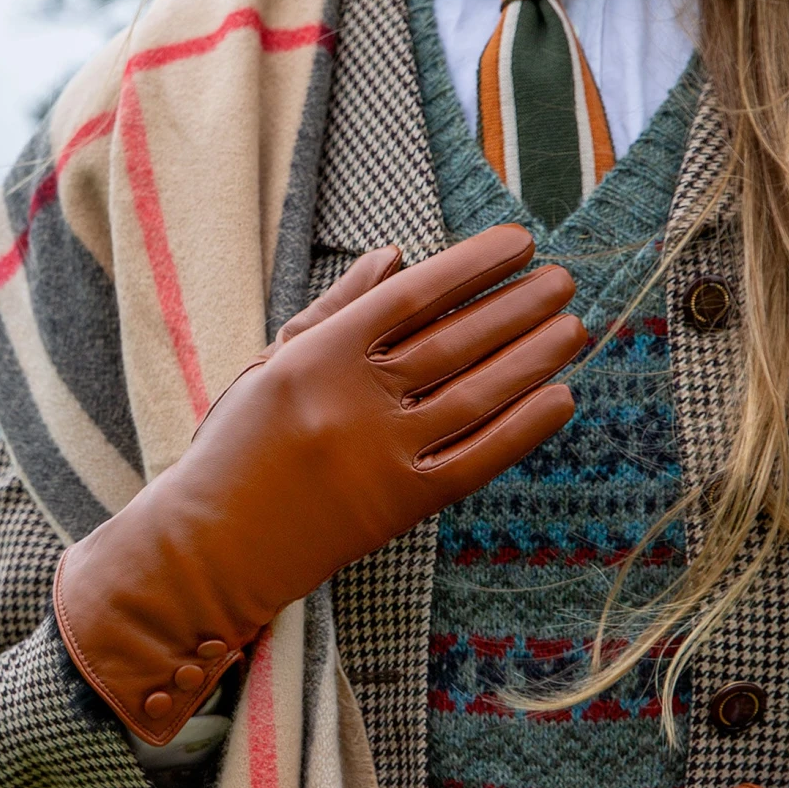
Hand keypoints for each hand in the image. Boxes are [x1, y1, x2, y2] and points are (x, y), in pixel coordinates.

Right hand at [54, 224, 584, 742]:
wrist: (215, 545)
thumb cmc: (242, 445)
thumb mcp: (275, 363)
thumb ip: (338, 309)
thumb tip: (400, 256)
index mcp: (318, 355)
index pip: (413, 296)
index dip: (472, 265)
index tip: (518, 242)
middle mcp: (353, 400)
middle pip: (455, 341)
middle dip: (517, 306)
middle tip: (562, 280)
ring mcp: (381, 455)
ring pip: (475, 396)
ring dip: (531, 358)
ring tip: (572, 327)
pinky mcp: (402, 506)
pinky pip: (477, 460)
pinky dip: (522, 429)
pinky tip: (560, 398)